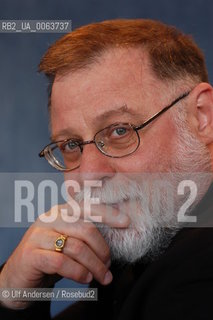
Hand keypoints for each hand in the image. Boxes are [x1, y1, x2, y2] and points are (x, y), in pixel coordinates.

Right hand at [0, 203, 128, 308]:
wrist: (18, 277)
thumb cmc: (49, 258)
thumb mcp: (69, 242)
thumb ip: (85, 236)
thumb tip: (116, 237)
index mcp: (61, 211)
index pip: (88, 207)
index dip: (108, 213)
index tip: (126, 222)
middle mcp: (50, 218)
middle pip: (86, 229)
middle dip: (102, 250)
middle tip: (108, 266)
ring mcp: (39, 234)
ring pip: (76, 247)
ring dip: (94, 265)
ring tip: (101, 276)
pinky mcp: (31, 253)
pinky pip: (61, 262)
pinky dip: (78, 272)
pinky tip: (85, 279)